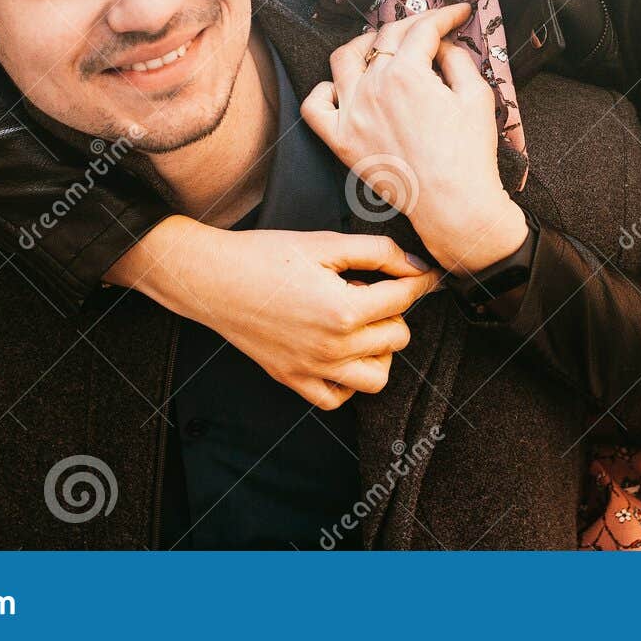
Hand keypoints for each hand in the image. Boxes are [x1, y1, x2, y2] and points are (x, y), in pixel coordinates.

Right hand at [105, 216, 441, 409]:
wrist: (213, 280)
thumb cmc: (266, 255)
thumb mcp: (326, 243)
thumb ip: (379, 252)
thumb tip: (417, 266)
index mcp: (345, 309)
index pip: (405, 298)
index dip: (421, 281)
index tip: (426, 275)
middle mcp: (333, 347)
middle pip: (398, 336)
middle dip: (393, 310)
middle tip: (369, 289)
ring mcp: (313, 369)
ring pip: (378, 376)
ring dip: (379, 350)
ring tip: (361, 324)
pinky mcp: (293, 381)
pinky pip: (339, 397)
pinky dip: (349, 380)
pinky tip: (341, 352)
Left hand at [300, 4, 529, 274]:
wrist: (454, 206)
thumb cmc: (469, 154)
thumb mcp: (477, 96)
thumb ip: (458, 59)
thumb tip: (443, 45)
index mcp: (407, 72)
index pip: (423, 28)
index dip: (445, 15)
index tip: (458, 13)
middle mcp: (373, 86)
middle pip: (385, 38)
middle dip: (411, 26)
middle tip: (429, 29)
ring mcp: (352, 113)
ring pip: (343, 60)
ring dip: (362, 45)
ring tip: (379, 47)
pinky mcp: (341, 140)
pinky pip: (315, 106)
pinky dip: (324, 91)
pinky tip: (342, 89)